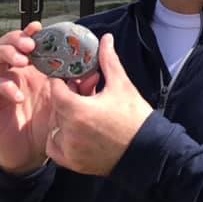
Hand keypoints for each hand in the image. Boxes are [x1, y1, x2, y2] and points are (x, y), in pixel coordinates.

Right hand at [0, 22, 96, 175]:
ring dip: (8, 54)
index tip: (39, 27)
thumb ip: (80, 88)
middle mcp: (17, 72)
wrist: (31, 154)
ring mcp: (2, 84)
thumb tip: (95, 73)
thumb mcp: (67, 104)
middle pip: (8, 43)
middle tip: (30, 45)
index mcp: (34, 68)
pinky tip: (18, 95)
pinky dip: (4, 86)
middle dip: (17, 38)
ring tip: (22, 61)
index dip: (31, 32)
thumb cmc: (48, 124)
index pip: (29, 42)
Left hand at [45, 33, 152, 176]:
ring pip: (54, 127)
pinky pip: (55, 148)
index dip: (61, 81)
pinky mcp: (74, 163)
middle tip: (83, 92)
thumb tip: (106, 38)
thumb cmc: (135, 117)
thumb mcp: (121, 85)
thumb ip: (108, 61)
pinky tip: (77, 131)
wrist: (148, 150)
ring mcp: (71, 150)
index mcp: (78, 111)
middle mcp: (70, 132)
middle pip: (56, 107)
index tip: (69, 78)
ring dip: (64, 117)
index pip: (55, 89)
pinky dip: (61, 139)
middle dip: (66, 98)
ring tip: (83, 111)